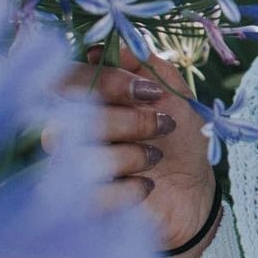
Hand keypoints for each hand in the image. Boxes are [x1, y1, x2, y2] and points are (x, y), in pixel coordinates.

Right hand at [60, 43, 216, 251]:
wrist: (193, 194)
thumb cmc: (178, 138)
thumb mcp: (171, 92)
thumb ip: (142, 64)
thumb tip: (103, 50)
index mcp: (83, 97)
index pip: (67, 79)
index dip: (109, 83)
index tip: (152, 93)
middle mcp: (64, 130)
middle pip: (69, 118)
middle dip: (127, 121)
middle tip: (163, 126)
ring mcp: (64, 171)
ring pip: (77, 157)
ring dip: (129, 155)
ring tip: (155, 157)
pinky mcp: (75, 208)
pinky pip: (88, 196)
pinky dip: (127, 188)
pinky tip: (146, 186)